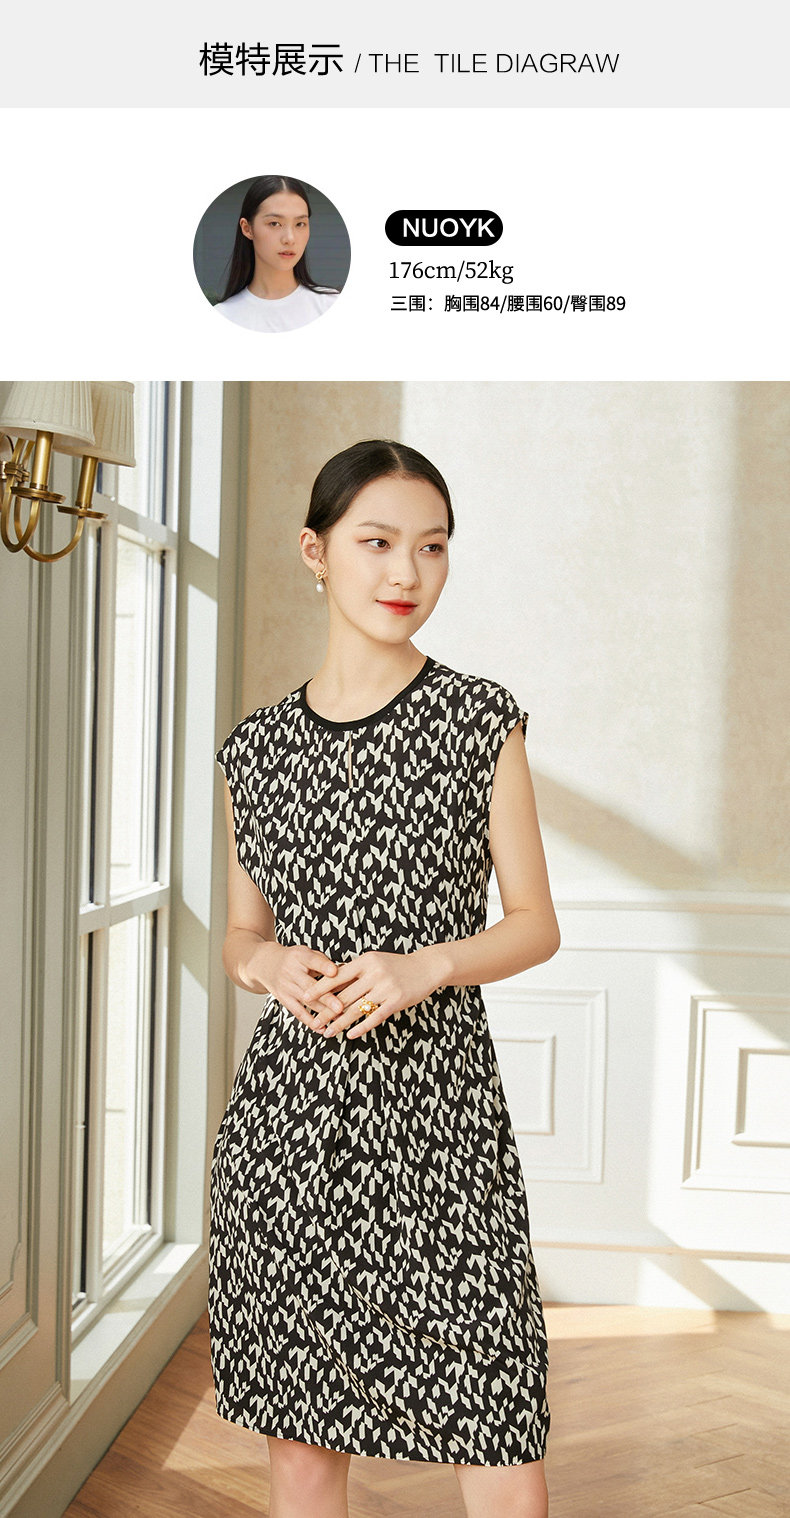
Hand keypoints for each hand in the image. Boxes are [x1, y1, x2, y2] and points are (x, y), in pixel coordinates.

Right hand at [254, 942, 345, 1029]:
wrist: (266, 964)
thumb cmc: (294, 959)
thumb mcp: (306, 953)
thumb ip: (324, 962)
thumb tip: (346, 972)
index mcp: (299, 956)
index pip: (313, 960)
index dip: (324, 966)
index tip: (335, 971)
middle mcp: (291, 972)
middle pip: (310, 986)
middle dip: (326, 998)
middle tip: (340, 1006)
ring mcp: (286, 987)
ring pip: (307, 1002)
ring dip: (323, 1012)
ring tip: (338, 1019)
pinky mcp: (284, 999)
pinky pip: (298, 1012)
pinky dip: (310, 1021)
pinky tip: (322, 1028)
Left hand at [309, 947, 446, 1039]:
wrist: (427, 967)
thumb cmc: (397, 965)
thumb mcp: (374, 961)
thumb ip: (355, 971)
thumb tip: (330, 981)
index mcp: (365, 961)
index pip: (336, 976)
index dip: (319, 988)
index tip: (304, 997)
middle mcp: (374, 973)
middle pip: (344, 996)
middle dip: (326, 1011)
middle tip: (313, 1022)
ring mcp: (385, 987)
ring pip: (356, 1009)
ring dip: (340, 1023)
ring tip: (328, 1033)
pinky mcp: (396, 1001)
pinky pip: (374, 1017)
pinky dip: (361, 1027)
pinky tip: (350, 1035)